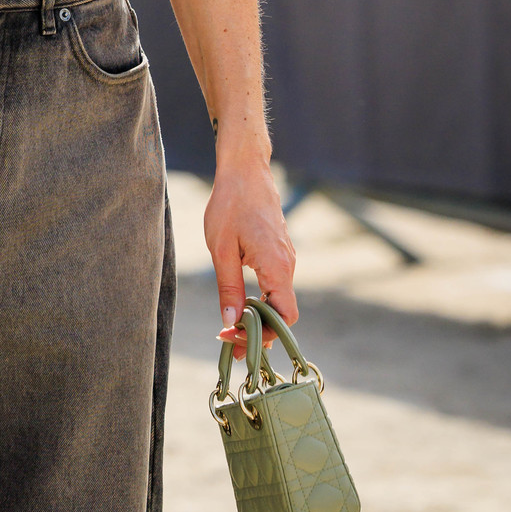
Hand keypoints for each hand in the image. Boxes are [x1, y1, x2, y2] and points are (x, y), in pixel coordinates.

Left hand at [203, 151, 296, 360]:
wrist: (245, 170)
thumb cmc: (230, 205)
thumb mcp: (221, 250)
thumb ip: (228, 288)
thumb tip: (231, 321)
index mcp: (277, 267)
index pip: (285, 317)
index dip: (264, 335)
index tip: (236, 338)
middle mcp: (288, 265)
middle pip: (283, 313)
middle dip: (259, 331)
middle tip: (230, 341)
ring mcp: (286, 258)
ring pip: (278, 299)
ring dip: (258, 316)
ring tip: (231, 326)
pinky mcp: (279, 252)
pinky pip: (275, 285)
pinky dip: (261, 299)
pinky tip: (240, 303)